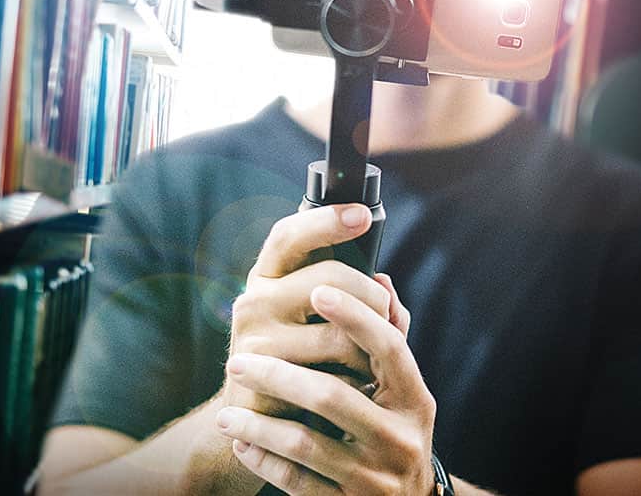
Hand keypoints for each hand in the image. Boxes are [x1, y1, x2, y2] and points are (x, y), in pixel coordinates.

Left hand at [216, 282, 436, 494]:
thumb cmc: (394, 429)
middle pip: (333, 396)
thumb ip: (389, 336)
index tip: (317, 290)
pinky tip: (240, 443)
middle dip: (278, 376)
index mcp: (416, 400)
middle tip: (236, 361)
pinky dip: (264, 460)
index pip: (389, 348)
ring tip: (225, 414)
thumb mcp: (403, 391)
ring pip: (306, 444)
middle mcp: (401, 438)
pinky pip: (297, 483)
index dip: (355, 317)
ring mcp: (376, 478)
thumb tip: (380, 279)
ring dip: (258, 425)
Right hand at [224, 204, 394, 418]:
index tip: (363, 215)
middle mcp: (254, 301)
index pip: (290, 236)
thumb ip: (363, 299)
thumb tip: (386, 281)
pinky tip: (355, 390)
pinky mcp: (262, 383)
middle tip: (387, 319)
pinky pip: (330, 379)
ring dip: (369, 352)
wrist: (263, 425)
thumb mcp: (328, 321)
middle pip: (330, 279)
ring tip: (372, 365)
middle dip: (373, 299)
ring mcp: (253, 341)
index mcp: (269, 278)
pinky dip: (354, 385)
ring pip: (338, 334)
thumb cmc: (309, 363)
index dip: (325, 221)